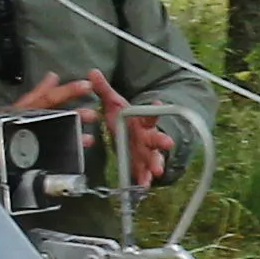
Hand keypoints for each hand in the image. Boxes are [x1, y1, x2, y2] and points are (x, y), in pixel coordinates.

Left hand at [14, 71, 175, 184]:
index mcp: (141, 119)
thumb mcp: (113, 102)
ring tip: (156, 172)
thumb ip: (103, 89)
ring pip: (152, 157)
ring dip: (155, 164)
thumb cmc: (124, 116)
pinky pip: (142, 170)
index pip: (149, 113)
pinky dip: (143, 178)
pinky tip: (143, 186)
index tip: (158, 104)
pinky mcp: (138, 162)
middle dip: (161, 141)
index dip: (154, 109)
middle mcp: (146, 135)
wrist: (128, 129)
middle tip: (167, 143)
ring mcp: (144, 150)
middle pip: (155, 137)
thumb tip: (92, 72)